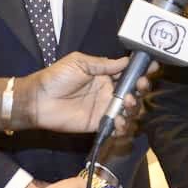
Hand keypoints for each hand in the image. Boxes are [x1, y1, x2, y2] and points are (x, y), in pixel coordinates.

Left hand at [14, 52, 157, 133]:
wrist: (37, 100)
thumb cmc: (56, 77)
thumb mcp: (79, 63)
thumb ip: (103, 64)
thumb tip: (126, 61)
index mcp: (105, 75)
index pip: (128, 73)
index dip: (141, 71)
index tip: (151, 68)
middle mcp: (109, 91)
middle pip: (134, 91)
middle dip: (142, 88)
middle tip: (140, 86)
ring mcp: (105, 108)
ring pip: (129, 109)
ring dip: (134, 107)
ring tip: (127, 104)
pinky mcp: (98, 123)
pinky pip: (116, 126)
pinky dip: (123, 125)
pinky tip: (120, 122)